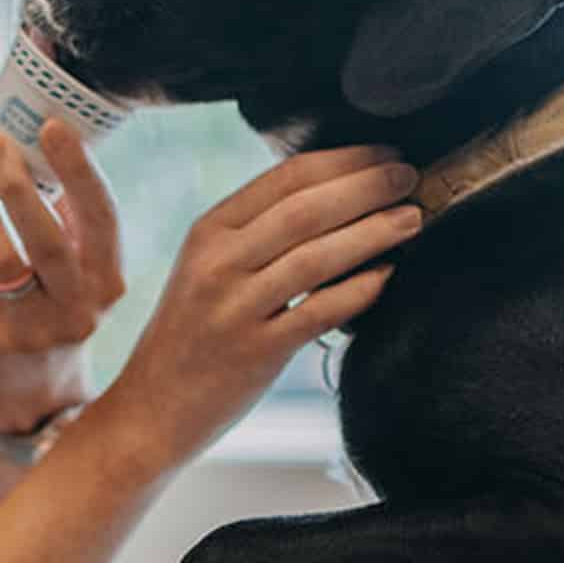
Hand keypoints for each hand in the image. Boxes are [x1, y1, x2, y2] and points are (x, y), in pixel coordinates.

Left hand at [0, 121, 125, 434]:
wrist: (35, 392)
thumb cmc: (57, 310)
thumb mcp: (81, 275)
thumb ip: (70, 224)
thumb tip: (39, 149)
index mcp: (108, 282)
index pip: (102, 218)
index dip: (79, 170)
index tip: (53, 126)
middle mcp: (79, 307)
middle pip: (48, 238)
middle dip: (18, 184)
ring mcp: (36, 328)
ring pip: (1, 257)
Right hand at [90, 146, 421, 470]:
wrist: (151, 409)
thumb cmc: (191, 337)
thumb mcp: (206, 270)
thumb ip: (257, 235)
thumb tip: (337, 197)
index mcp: (208, 231)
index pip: (286, 177)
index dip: (345, 160)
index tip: (386, 153)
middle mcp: (217, 263)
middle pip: (305, 209)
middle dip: (367, 186)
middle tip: (410, 176)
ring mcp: (234, 309)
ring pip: (316, 256)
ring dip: (373, 232)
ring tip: (412, 218)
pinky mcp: (254, 353)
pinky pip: (318, 312)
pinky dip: (359, 290)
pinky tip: (387, 275)